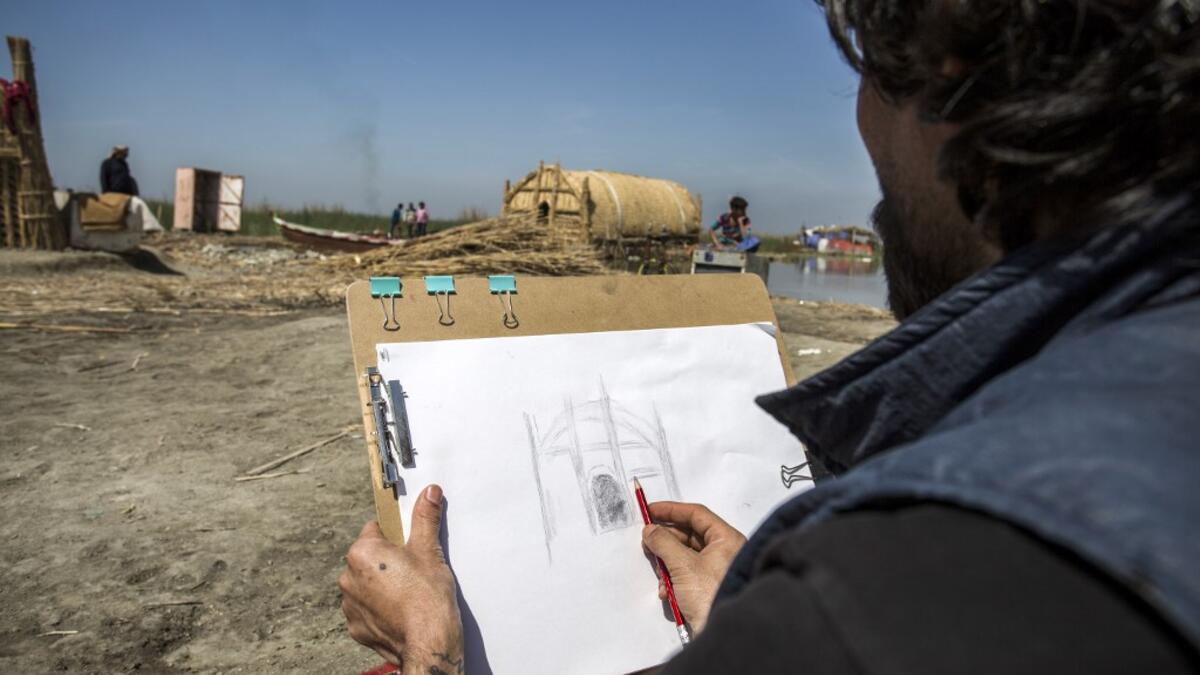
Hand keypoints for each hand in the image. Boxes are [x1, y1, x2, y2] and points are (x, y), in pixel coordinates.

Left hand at [339, 485, 464, 673]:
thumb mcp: (429, 550)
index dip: (395, 535)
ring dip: (381, 584)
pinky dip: (379, 608)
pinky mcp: (356, 626)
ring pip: (366, 583)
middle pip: (369, 557)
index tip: (409, 544)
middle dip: (387, 560)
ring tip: (407, 592)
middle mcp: (348, 577)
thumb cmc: (428, 597)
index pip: (375, 529)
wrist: (428, 643)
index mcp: (362, 552)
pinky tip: (399, 610)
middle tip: (412, 569)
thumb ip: (425, 518)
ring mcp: (349, 604)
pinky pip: (365, 608)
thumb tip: (429, 493)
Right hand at [641, 502, 746, 633]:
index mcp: (726, 539)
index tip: (650, 511)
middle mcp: (725, 552)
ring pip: (685, 557)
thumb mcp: (682, 565)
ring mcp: (717, 571)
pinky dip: (674, 580)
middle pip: (690, 536)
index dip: (671, 510)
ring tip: (660, 574)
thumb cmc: (709, 595)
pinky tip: (666, 592)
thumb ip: (663, 542)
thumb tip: (650, 530)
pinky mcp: (709, 588)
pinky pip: (687, 575)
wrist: (723, 635)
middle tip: (646, 541)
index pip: (697, 514)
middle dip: (666, 540)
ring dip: (668, 564)